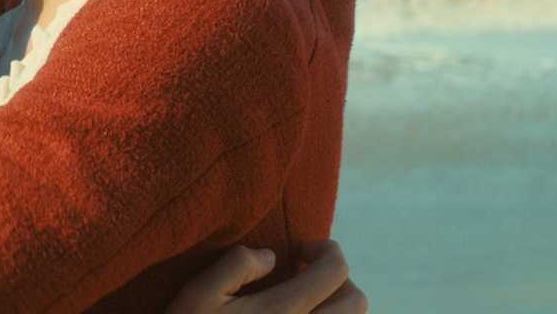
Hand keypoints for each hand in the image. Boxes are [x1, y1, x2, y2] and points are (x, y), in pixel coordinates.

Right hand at [165, 241, 366, 313]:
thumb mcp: (200, 293)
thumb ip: (236, 265)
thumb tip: (271, 257)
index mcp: (283, 312)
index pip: (335, 270)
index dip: (325, 250)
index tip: (299, 250)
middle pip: (356, 301)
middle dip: (338, 279)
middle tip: (306, 274)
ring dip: (337, 306)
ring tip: (306, 300)